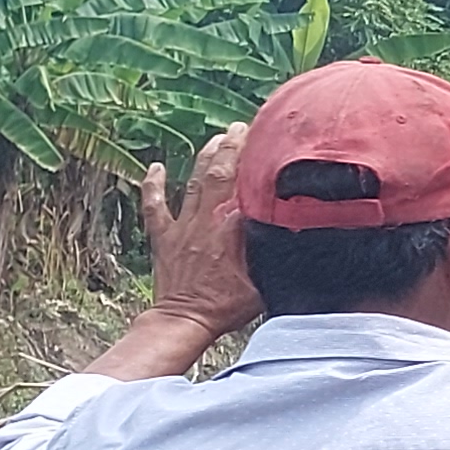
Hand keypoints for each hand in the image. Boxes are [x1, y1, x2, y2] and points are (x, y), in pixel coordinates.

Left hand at [139, 123, 259, 336]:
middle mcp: (206, 221)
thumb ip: (274, 254)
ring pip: (193, 183)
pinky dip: (154, 185)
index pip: (244, 184)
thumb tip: (294, 234)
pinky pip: (156, 207)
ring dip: (204, 158)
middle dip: (229, 147)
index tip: (262, 138)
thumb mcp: (263, 280)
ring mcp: (182, 228)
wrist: (184, 321)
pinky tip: (155, 168)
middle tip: (240, 128)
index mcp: (231, 228)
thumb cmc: (226, 307)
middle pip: (218, 174)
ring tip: (215, 139)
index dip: (252, 158)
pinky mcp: (164, 239)